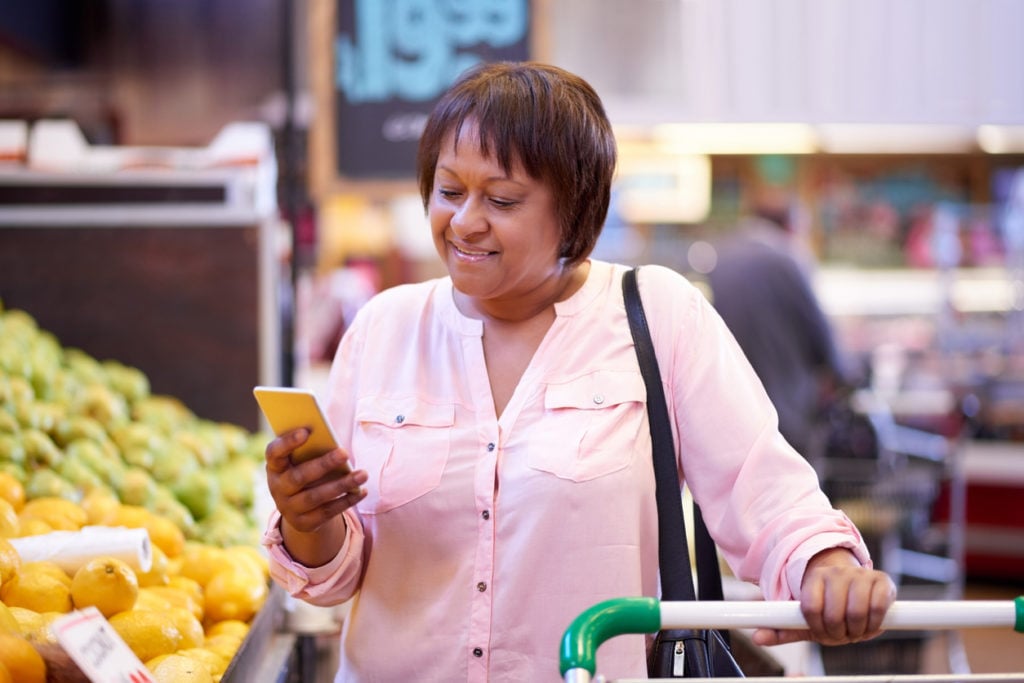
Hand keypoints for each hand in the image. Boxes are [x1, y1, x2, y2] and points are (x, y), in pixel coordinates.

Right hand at [265, 428, 367, 564]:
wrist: (298, 508)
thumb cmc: (304, 470)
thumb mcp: (302, 460)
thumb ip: (311, 450)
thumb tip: (334, 444)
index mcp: (275, 467)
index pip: (275, 453)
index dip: (288, 442)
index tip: (306, 431)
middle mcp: (277, 488)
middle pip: (299, 477)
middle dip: (323, 464)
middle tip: (345, 452)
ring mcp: (289, 508)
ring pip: (316, 497)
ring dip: (342, 484)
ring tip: (363, 474)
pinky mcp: (304, 523)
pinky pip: (327, 512)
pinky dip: (347, 501)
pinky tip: (362, 491)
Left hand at [752, 547, 895, 646]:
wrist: (854, 584)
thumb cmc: (828, 605)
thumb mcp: (805, 618)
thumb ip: (782, 629)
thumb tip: (758, 638)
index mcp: (814, 578)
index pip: (810, 609)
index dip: (817, 627)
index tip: (821, 632)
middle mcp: (836, 573)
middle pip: (834, 614)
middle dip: (837, 633)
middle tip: (841, 635)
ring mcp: (860, 574)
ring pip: (857, 613)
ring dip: (857, 631)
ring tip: (854, 630)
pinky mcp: (882, 580)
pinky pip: (878, 608)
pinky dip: (875, 624)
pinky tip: (870, 624)